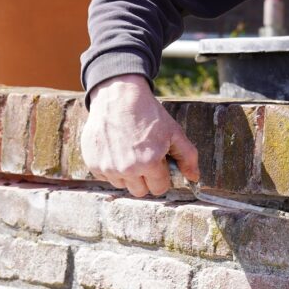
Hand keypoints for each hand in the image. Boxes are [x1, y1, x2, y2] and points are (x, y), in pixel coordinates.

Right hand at [81, 74, 199, 196]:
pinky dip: (113, 168)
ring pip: (123, 185)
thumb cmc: (149, 114)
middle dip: (146, 178)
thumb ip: (187, 157)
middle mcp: (127, 169)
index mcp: (149, 163)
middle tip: (146, 157)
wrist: (120, 96)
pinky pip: (106, 177)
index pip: (160, 188)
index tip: (160, 162)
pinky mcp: (93, 164)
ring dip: (129, 174)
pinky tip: (118, 148)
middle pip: (140, 191)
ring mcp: (108, 168)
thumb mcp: (174, 132)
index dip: (162, 175)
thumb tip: (195, 178)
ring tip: (132, 150)